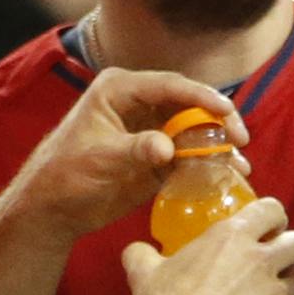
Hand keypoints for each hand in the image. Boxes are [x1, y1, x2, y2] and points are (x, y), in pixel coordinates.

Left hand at [14, 68, 246, 239]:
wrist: (53, 209)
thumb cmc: (65, 174)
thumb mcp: (99, 159)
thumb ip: (135, 150)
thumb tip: (169, 147)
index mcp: (120, 90)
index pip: (169, 85)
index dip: (201, 96)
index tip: (226, 110)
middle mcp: (140, 104)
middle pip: (190, 104)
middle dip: (218, 120)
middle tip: (241, 138)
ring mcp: (150, 130)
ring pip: (194, 130)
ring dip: (218, 144)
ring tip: (240, 163)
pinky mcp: (157, 157)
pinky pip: (189, 155)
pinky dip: (208, 164)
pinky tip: (228, 174)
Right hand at [120, 198, 293, 294]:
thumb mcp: (145, 271)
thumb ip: (144, 254)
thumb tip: (136, 250)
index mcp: (232, 237)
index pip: (272, 210)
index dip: (272, 220)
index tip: (266, 232)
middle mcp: (261, 261)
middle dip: (290, 254)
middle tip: (274, 268)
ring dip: (291, 294)